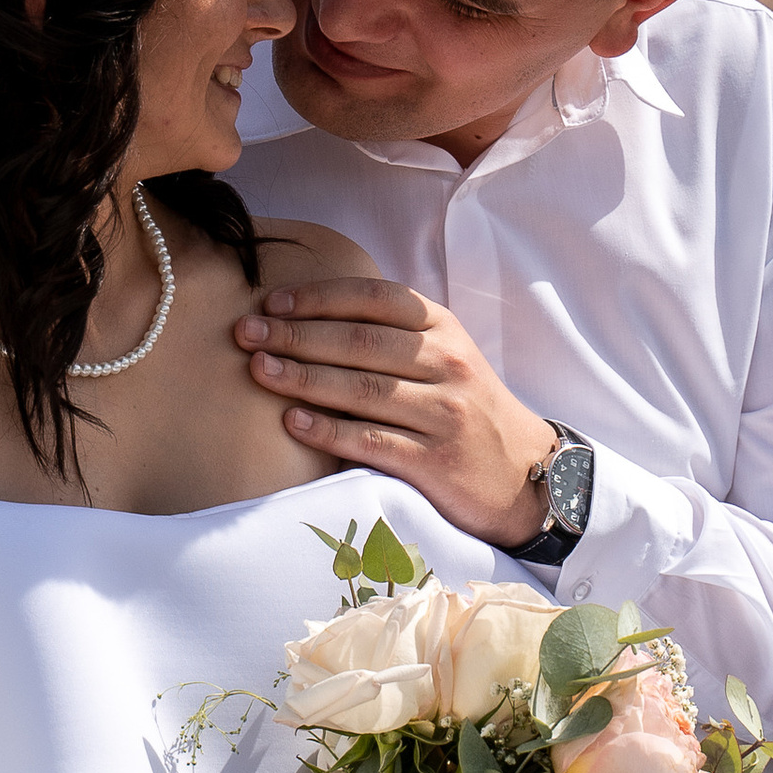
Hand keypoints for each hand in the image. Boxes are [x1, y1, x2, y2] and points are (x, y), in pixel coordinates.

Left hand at [236, 274, 555, 545]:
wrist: (526, 474)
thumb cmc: (466, 408)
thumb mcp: (444, 357)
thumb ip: (392, 336)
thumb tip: (307, 318)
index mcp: (443, 329)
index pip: (374, 300)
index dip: (319, 297)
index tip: (273, 301)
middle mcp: (447, 364)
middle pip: (360, 343)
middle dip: (296, 334)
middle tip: (247, 332)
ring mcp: (444, 413)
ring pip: (362, 389)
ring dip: (303, 377)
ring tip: (259, 370)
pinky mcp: (437, 462)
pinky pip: (372, 441)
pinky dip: (328, 431)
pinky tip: (292, 423)